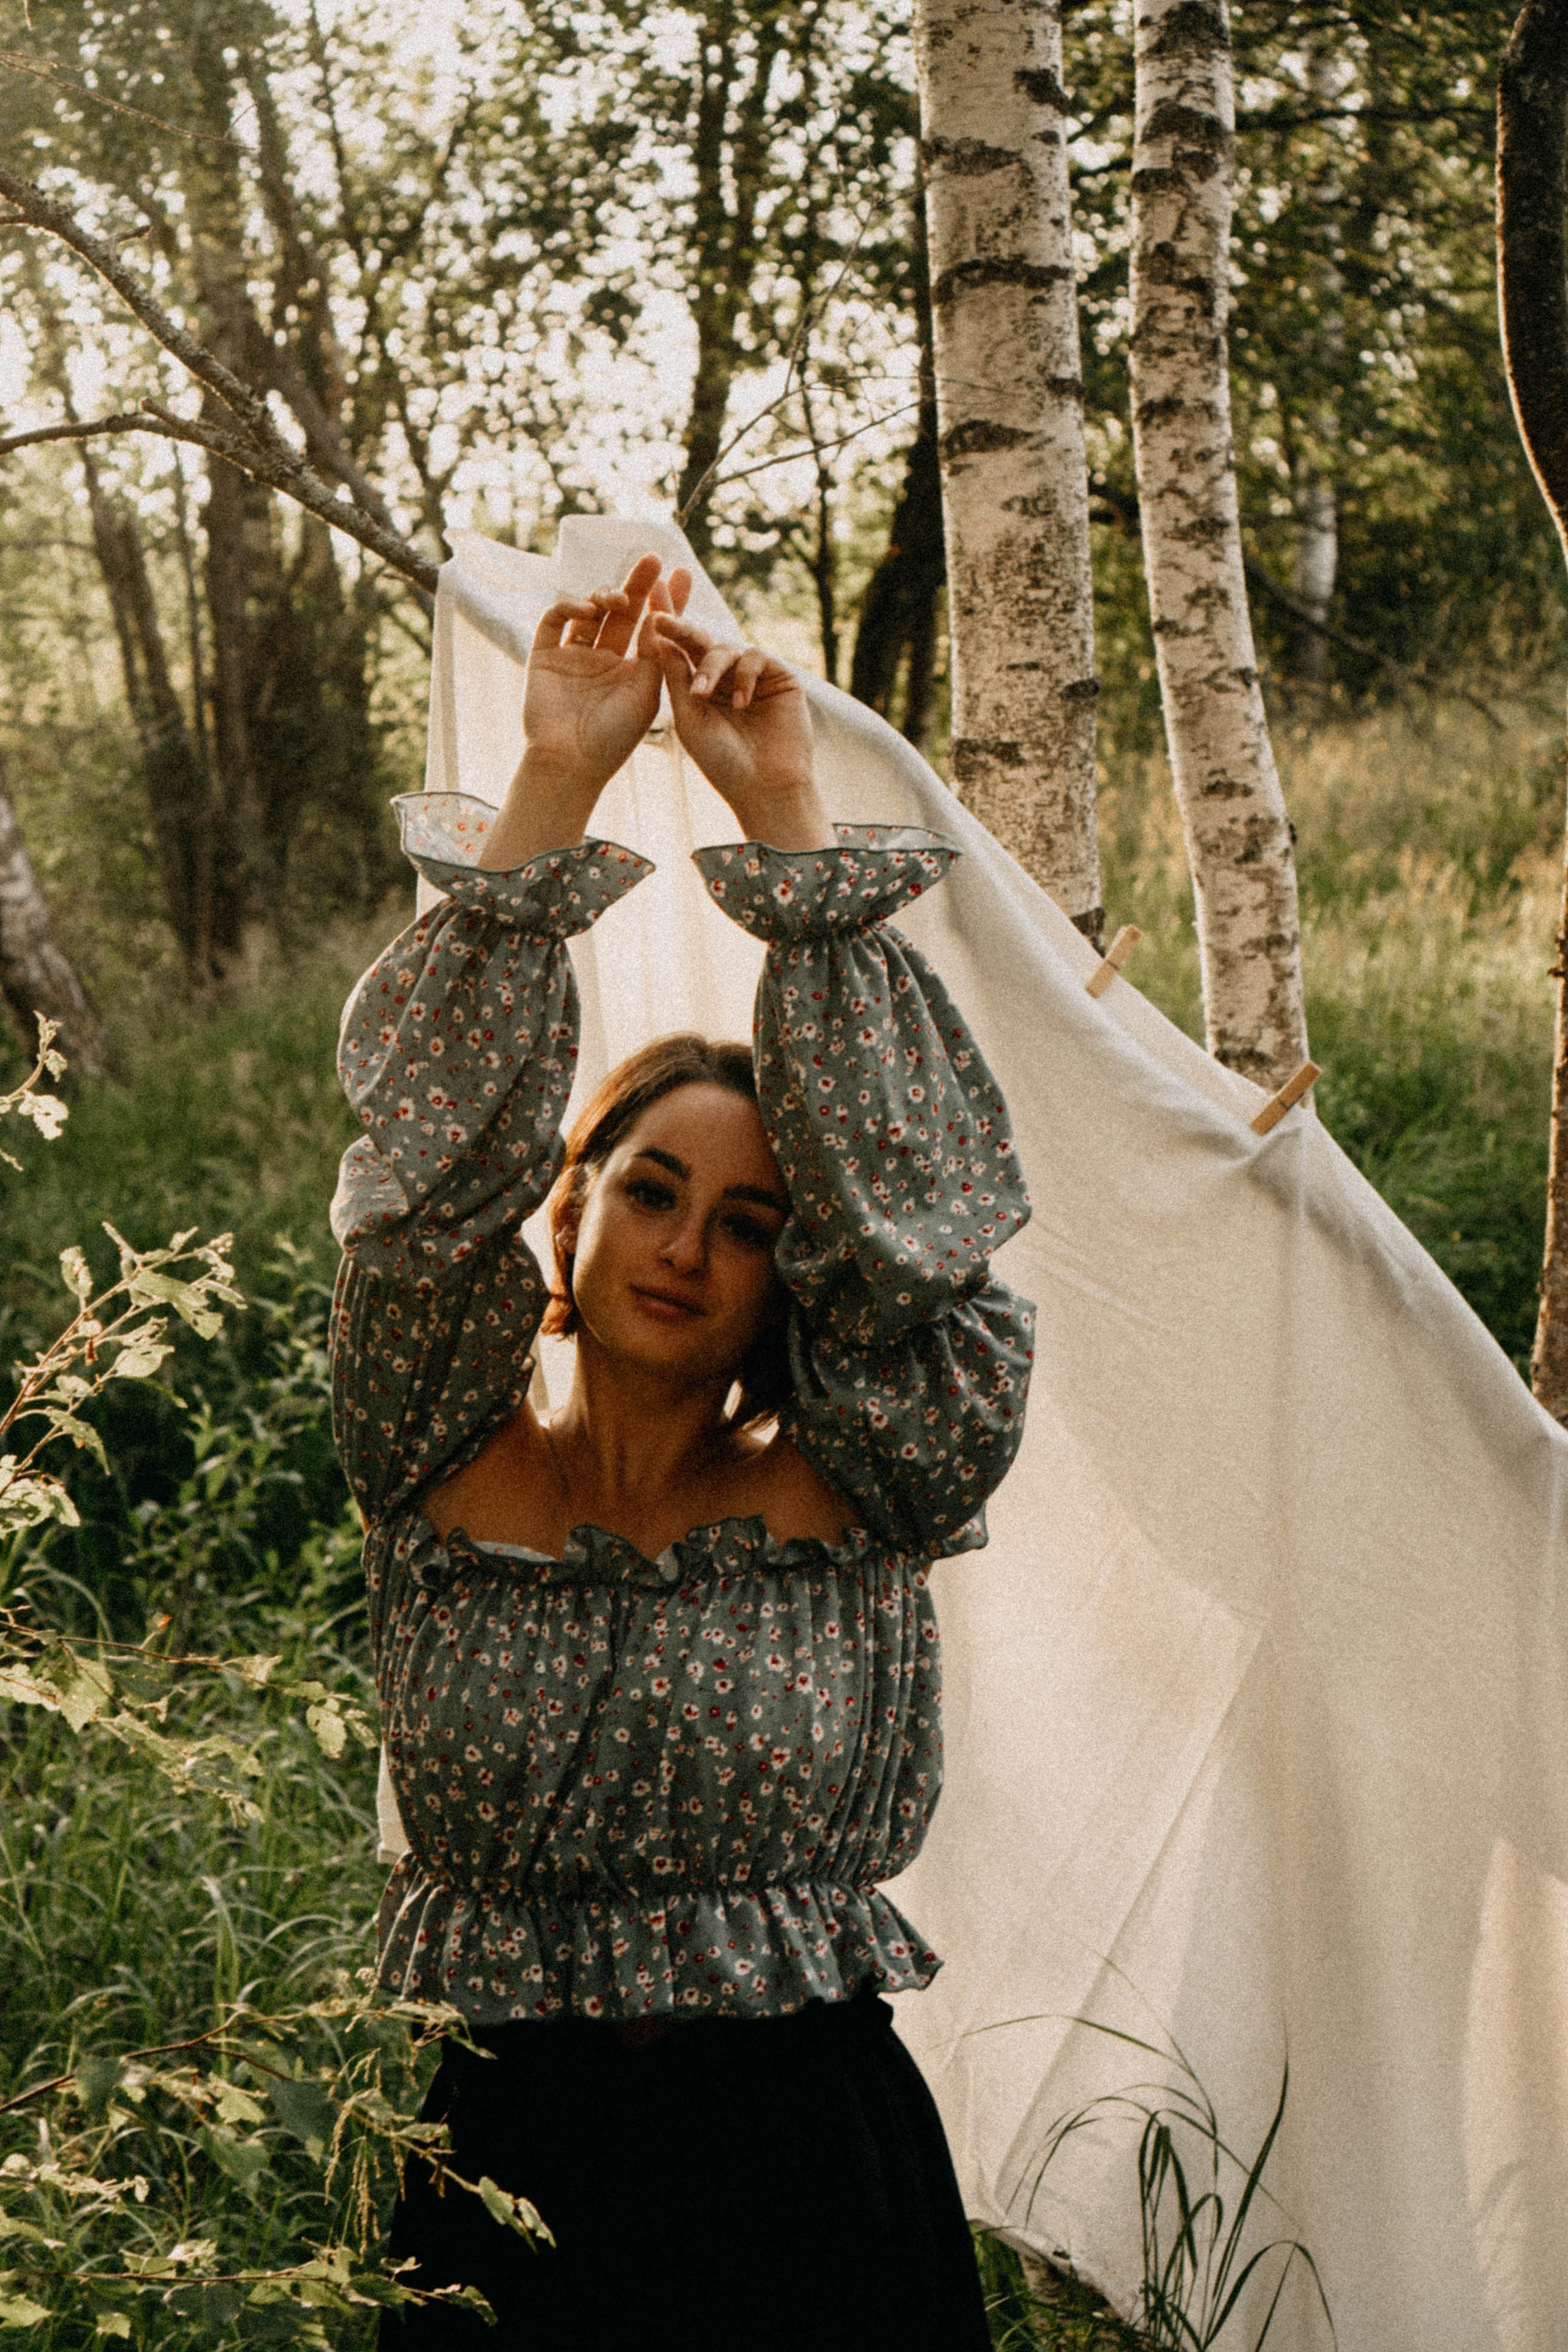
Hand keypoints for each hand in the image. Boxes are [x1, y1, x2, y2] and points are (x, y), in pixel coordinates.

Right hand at [482, 555, 690, 865]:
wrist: (571, 763)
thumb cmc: (614, 737)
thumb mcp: (646, 692)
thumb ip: (655, 652)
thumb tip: (665, 611)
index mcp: (630, 669)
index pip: (650, 625)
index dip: (665, 600)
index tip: (682, 573)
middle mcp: (602, 657)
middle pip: (621, 611)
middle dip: (637, 584)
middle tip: (652, 559)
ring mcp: (573, 655)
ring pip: (589, 610)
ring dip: (605, 595)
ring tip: (619, 599)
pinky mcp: (545, 655)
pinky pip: (555, 619)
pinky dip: (570, 607)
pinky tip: (589, 609)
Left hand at [644, 613, 832, 849]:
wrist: (764, 786)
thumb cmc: (722, 761)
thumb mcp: (689, 718)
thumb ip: (676, 678)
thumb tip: (658, 637)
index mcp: (699, 687)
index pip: (679, 651)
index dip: (665, 629)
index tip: (646, 611)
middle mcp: (725, 677)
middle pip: (700, 641)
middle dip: (680, 629)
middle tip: (660, 620)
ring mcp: (752, 675)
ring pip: (726, 648)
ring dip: (711, 667)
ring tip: (703, 694)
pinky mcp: (779, 676)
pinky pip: (755, 657)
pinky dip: (744, 675)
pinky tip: (741, 702)